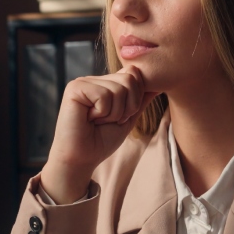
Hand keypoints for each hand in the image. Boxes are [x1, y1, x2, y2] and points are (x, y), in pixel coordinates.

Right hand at [40, 66, 157, 203]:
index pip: (134, 74)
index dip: (135, 99)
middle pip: (130, 79)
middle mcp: (94, 79)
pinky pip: (104, 95)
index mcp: (105, 83)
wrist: (82, 159)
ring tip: (98, 121)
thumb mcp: (128, 118)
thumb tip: (158, 84)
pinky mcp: (75, 88)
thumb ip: (140, 100)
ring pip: (119, 89)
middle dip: (127, 107)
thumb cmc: (102, 141)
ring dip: (114, 113)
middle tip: (109, 120)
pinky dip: (103, 113)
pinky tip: (89, 119)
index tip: (121, 117)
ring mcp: (84, 82)